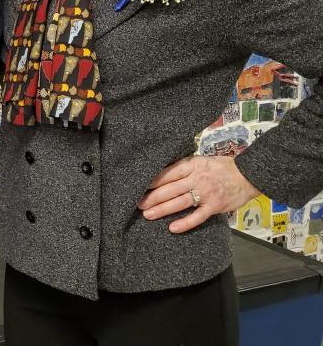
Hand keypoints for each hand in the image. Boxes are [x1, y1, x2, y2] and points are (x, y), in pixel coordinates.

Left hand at [138, 156, 259, 233]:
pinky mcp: (215, 206)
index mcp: (192, 165)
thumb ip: (186, 167)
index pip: (168, 173)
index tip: (139, 186)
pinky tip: (172, 228)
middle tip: (138, 204)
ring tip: (148, 215)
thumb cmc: (224, 167)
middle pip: (170, 189)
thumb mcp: (203, 160)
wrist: (249, 175)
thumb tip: (165, 173)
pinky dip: (185, 223)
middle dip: (152, 197)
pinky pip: (197, 216)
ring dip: (162, 209)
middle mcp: (197, 178)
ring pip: (180, 202)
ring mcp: (206, 193)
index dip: (153, 181)